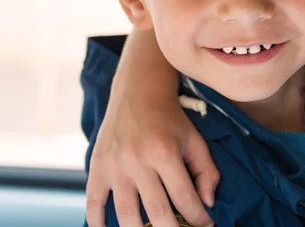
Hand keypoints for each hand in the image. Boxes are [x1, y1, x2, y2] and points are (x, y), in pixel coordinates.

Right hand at [86, 94, 218, 226]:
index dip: (198, 217)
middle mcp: (138, 161)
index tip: (206, 225)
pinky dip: (99, 224)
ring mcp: (114, 166)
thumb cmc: (171, 120)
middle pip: (157, 212)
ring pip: (126, 215)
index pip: (185, 198)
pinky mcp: (97, 168)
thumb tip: (207, 203)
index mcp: (165, 153)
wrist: (138, 94)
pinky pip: (93, 204)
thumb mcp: (195, 140)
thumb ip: (207, 171)